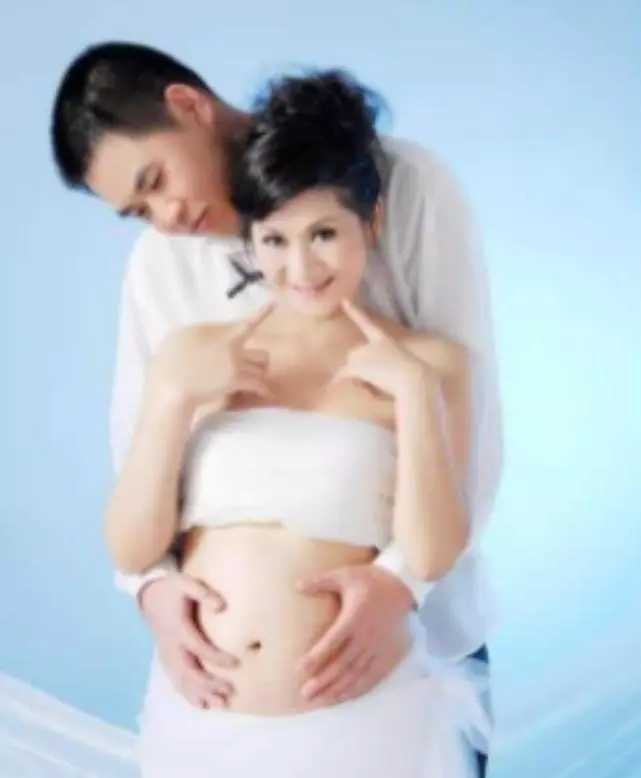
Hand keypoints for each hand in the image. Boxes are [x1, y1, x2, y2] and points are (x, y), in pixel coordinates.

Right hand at [139, 573, 240, 708]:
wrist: (148, 594)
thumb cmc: (172, 588)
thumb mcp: (186, 583)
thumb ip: (204, 593)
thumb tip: (221, 606)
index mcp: (178, 629)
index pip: (199, 648)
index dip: (217, 658)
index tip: (236, 663)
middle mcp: (170, 646)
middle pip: (189, 672)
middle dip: (210, 685)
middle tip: (230, 692)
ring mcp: (166, 655)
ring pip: (181, 681)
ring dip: (200, 695)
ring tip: (221, 705)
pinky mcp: (166, 658)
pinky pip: (175, 681)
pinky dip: (188, 694)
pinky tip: (202, 705)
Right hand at [147, 302, 274, 411]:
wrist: (170, 385)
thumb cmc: (168, 363)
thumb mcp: (181, 336)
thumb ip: (203, 334)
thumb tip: (216, 338)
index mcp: (215, 330)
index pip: (243, 322)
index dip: (262, 313)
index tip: (274, 304)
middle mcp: (229, 342)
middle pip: (260, 349)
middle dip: (259, 360)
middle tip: (252, 370)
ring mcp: (234, 361)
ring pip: (262, 365)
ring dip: (258, 374)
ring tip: (251, 381)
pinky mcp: (236, 379)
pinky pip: (259, 384)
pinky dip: (262, 390)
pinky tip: (264, 393)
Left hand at [295, 564, 413, 704]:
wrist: (405, 587)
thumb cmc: (370, 581)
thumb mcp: (345, 575)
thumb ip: (321, 581)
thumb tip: (296, 585)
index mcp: (355, 616)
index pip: (333, 640)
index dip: (317, 656)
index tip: (300, 669)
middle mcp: (367, 636)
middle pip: (343, 663)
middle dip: (323, 680)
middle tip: (305, 693)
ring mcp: (379, 648)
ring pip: (356, 674)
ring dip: (338, 689)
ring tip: (320, 701)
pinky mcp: (389, 655)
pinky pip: (373, 676)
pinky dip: (358, 689)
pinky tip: (343, 697)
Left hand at [333, 299, 433, 398]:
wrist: (417, 381)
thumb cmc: (413, 383)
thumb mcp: (397, 374)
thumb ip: (378, 374)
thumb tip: (361, 382)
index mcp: (386, 342)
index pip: (367, 324)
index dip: (354, 311)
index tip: (343, 300)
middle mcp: (372, 344)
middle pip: (354, 358)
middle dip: (358, 372)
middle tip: (382, 382)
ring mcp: (364, 352)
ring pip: (350, 370)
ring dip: (359, 380)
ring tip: (381, 386)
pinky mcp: (357, 364)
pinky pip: (343, 376)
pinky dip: (342, 383)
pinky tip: (359, 389)